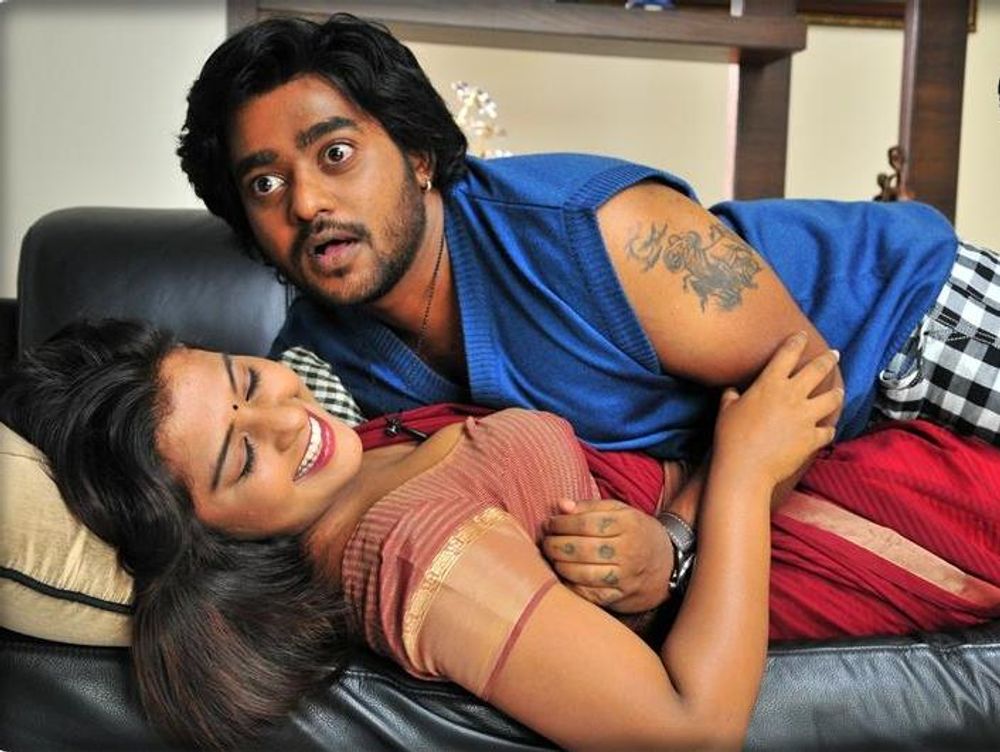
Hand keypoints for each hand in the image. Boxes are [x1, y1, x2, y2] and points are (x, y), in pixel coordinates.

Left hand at [542, 498, 672, 613]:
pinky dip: (572, 586)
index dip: (562, 524)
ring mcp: (626, 577)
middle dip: (555, 545)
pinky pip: (590, 594)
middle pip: (582, 549)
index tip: (550, 523)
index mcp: (628, 524)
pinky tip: (563, 576)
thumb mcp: (621, 512)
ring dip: (560, 565)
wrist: (668, 565)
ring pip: (583, 573)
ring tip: (553, 557)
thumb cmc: (636, 533)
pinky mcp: (621, 597)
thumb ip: (590, 507)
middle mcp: (629, 551)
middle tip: (545, 541)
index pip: (586, 523)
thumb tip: (560, 505)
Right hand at [713, 331, 842, 485]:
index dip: (796, 341)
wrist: (745, 468)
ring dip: (837, 393)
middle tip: (834, 354)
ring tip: (839, 390)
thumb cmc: (730, 438)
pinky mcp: (813, 437)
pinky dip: (828, 429)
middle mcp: (792, 395)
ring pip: (832, 398)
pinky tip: (828, 429)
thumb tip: (732, 391)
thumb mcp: (726, 411)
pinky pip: (828, 430)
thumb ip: (731, 396)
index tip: (802, 336)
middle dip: (828, 358)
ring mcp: (806, 416)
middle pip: (817, 369)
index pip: (787, 353)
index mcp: (770, 384)